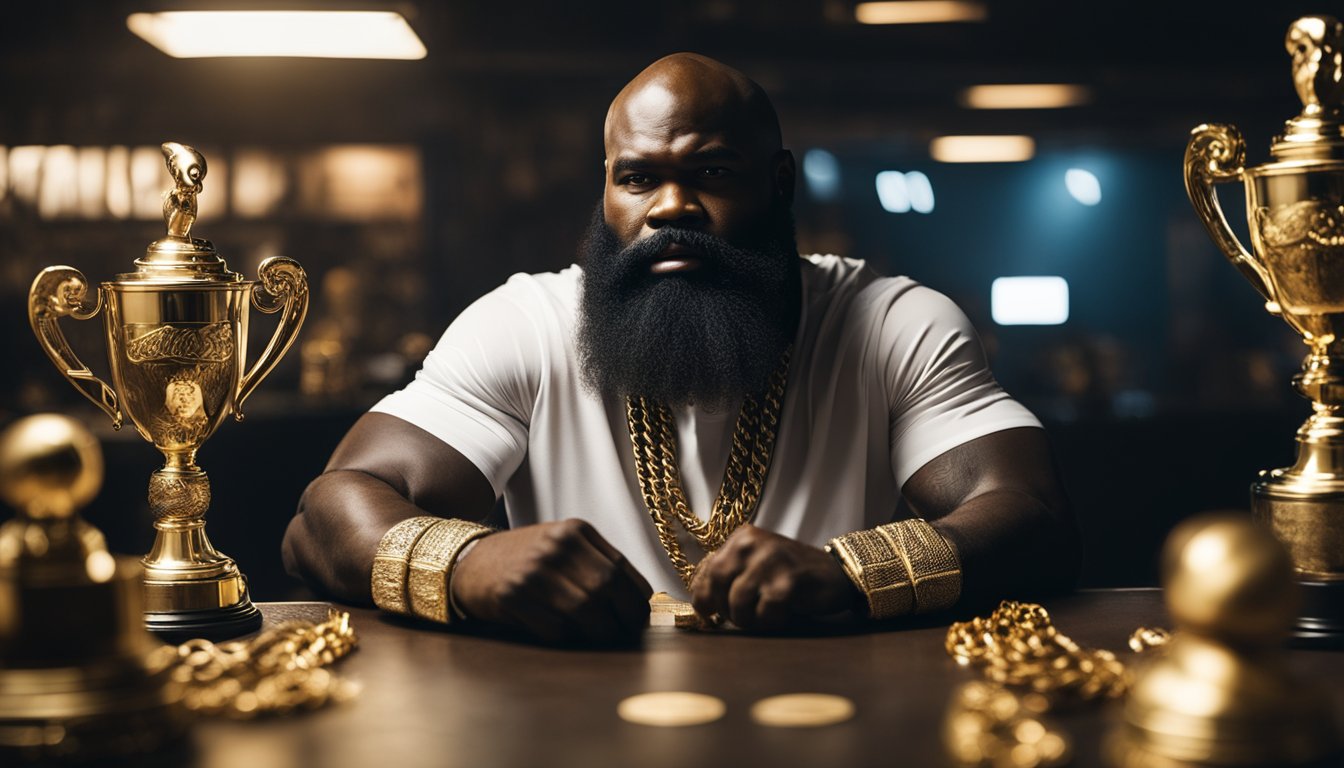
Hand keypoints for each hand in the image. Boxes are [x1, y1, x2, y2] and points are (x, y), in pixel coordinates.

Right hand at [450, 519, 651, 643]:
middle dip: (624, 618)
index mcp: (575, 531)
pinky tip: (561, 632)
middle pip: (607, 588)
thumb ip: (596, 564)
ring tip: (598, 637)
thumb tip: (637, 603)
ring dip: (597, 632)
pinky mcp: (513, 595)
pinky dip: (565, 637)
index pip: (621, 568)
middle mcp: (556, 546)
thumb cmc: (526, 560)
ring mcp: (534, 569)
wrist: (471, 562)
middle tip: (626, 634)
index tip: (639, 617)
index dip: (637, 599)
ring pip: (585, 611)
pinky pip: (555, 627)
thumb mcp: (562, 547)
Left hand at [689, 525, 863, 630]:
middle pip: (718, 584)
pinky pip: (764, 611)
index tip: (708, 614)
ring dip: (748, 619)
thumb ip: (730, 574)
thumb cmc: (791, 575)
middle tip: (740, 618)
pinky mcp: (788, 581)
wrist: (836, 574)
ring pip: (738, 601)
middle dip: (725, 609)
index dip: (704, 598)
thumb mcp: (756, 565)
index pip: (708, 571)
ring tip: (763, 618)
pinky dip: (769, 621)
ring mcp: (770, 560)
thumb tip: (699, 599)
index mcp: (742, 538)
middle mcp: (752, 543)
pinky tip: (781, 616)